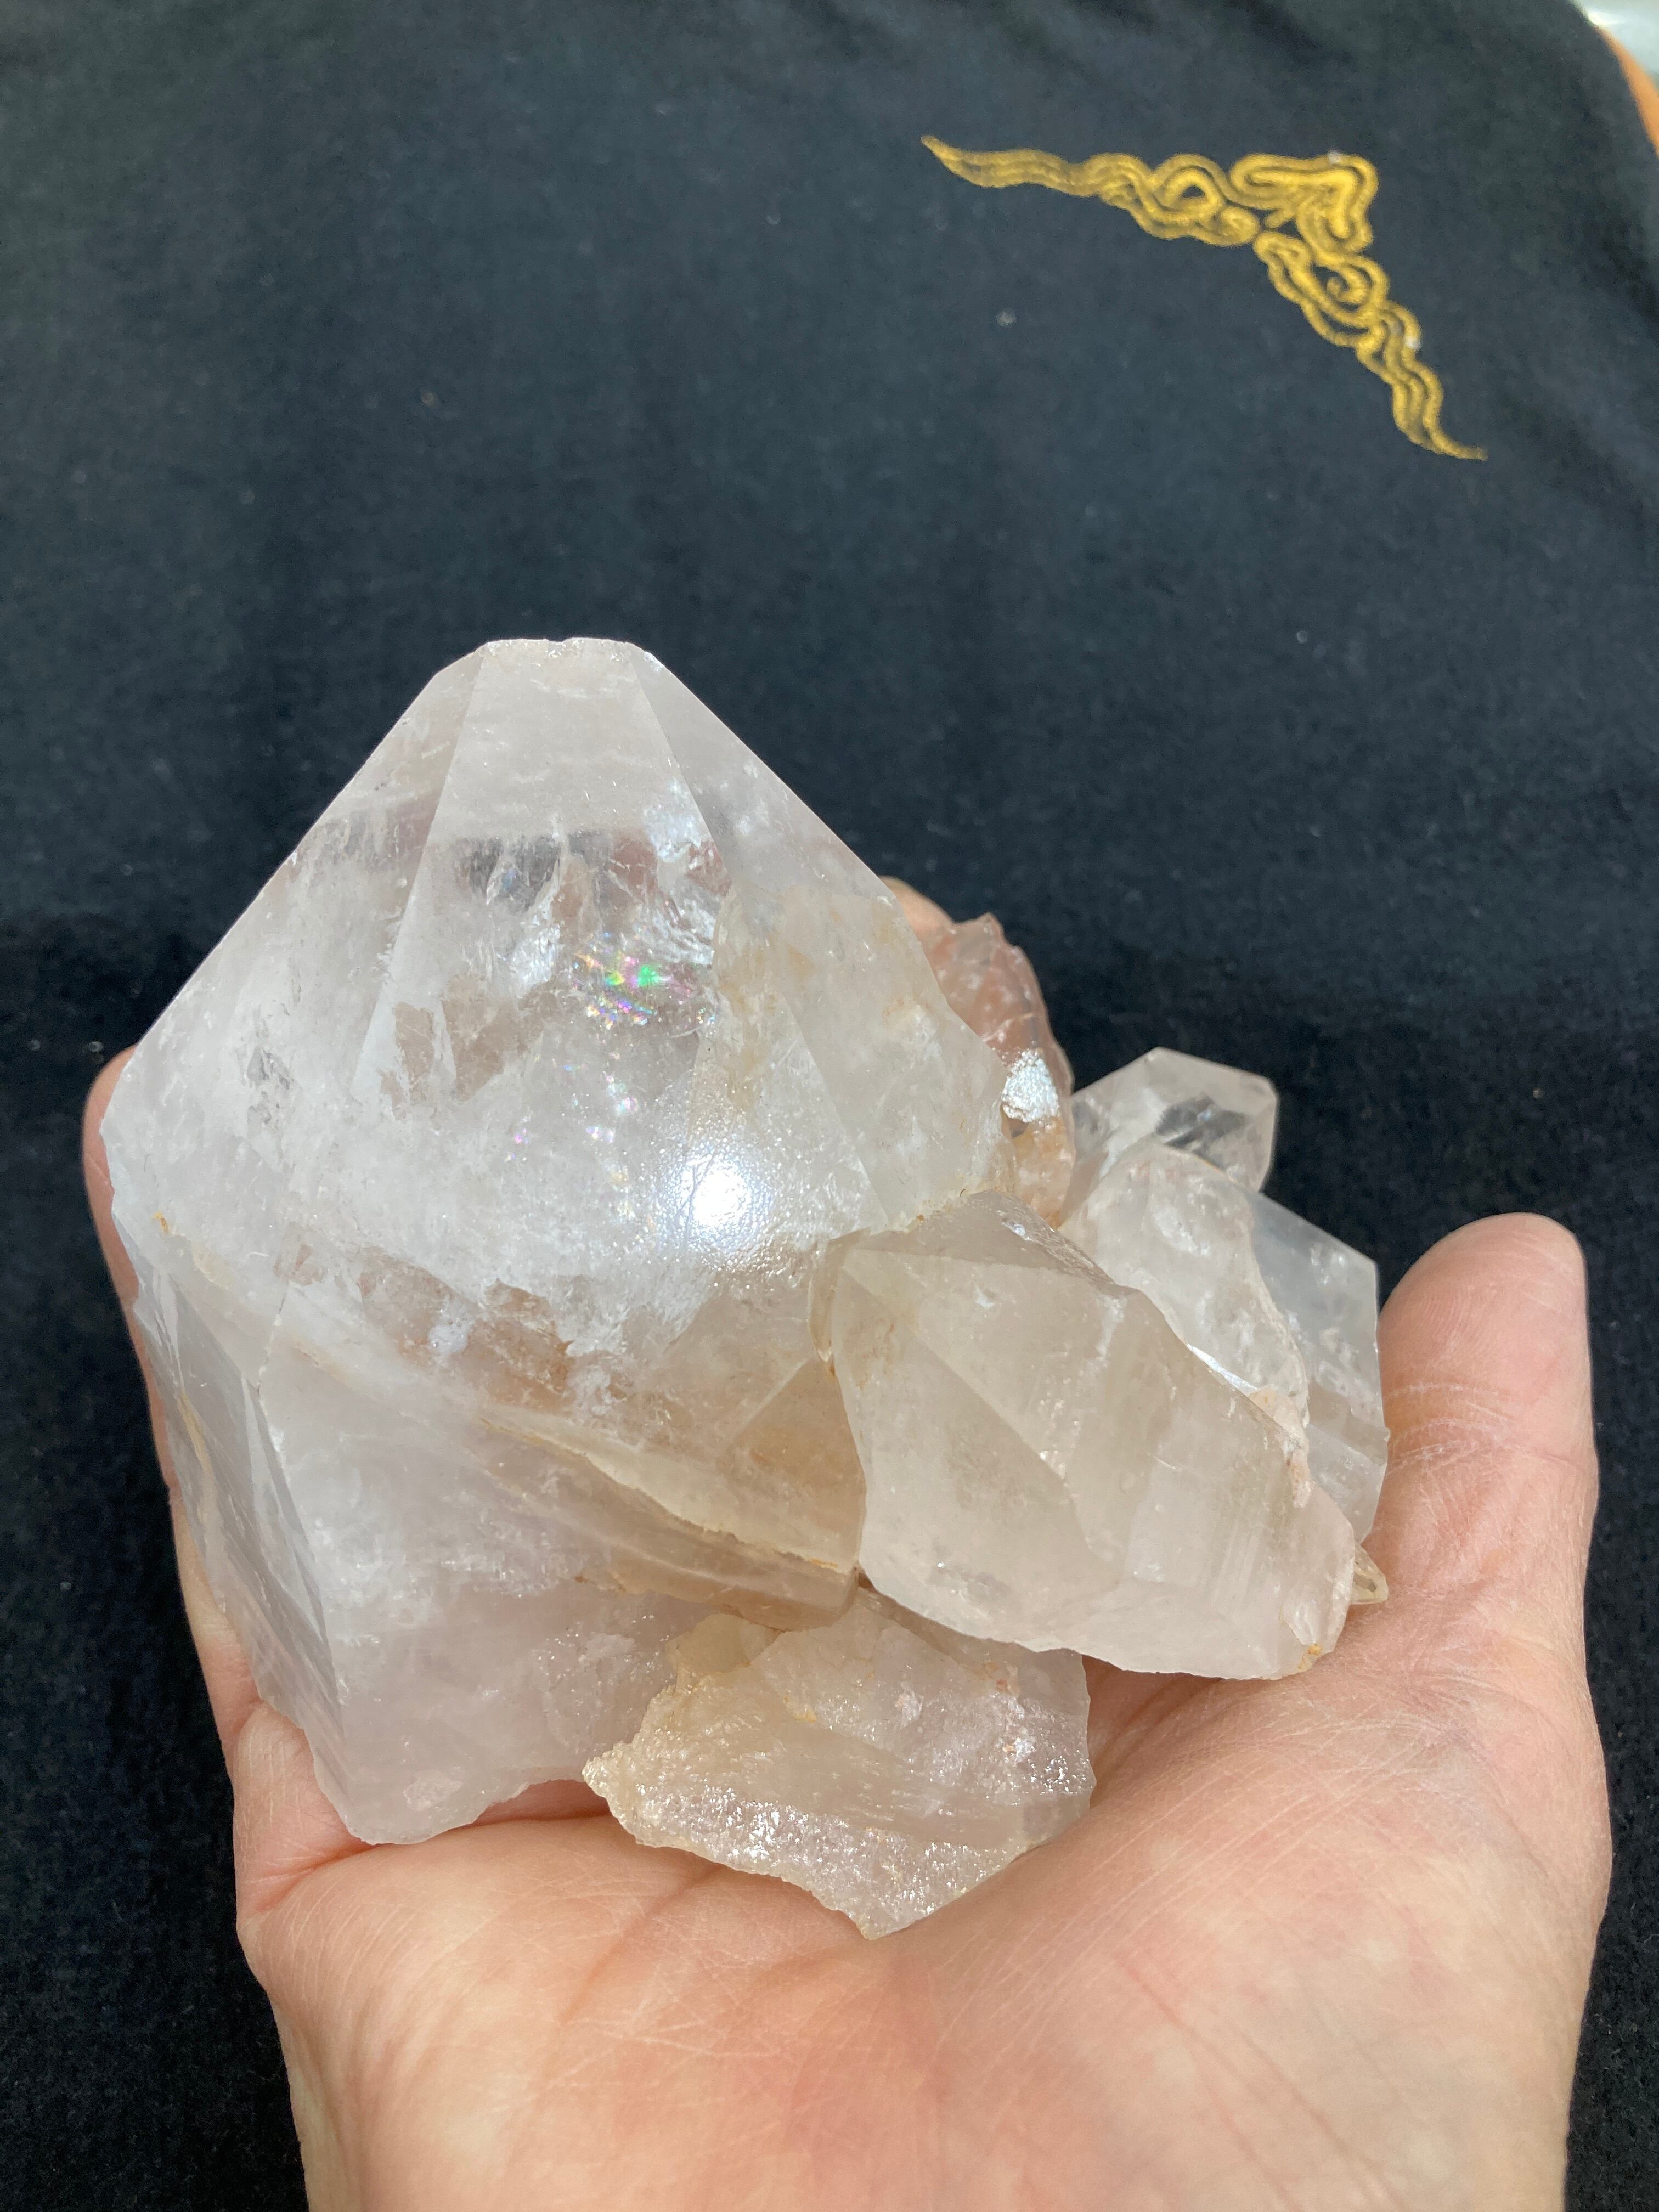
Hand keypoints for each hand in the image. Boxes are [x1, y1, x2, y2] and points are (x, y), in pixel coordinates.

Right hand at [84, 1052, 1607, 2210]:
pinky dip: (213, 1385)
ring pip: (456, 1467)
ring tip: (389, 1030)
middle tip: (639, 978)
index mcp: (985, 1691)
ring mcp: (556, 1779)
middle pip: (681, 1412)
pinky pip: (270, 1590)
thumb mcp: (1440, 1752)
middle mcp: (763, 1722)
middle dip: (653, 1203)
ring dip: (410, 1255)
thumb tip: (1510, 1259)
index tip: (899, 1017)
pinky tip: (192, 1176)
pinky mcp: (373, 1853)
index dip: (909, 1201)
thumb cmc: (1298, 2106)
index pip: (923, 1388)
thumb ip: (1459, 1500)